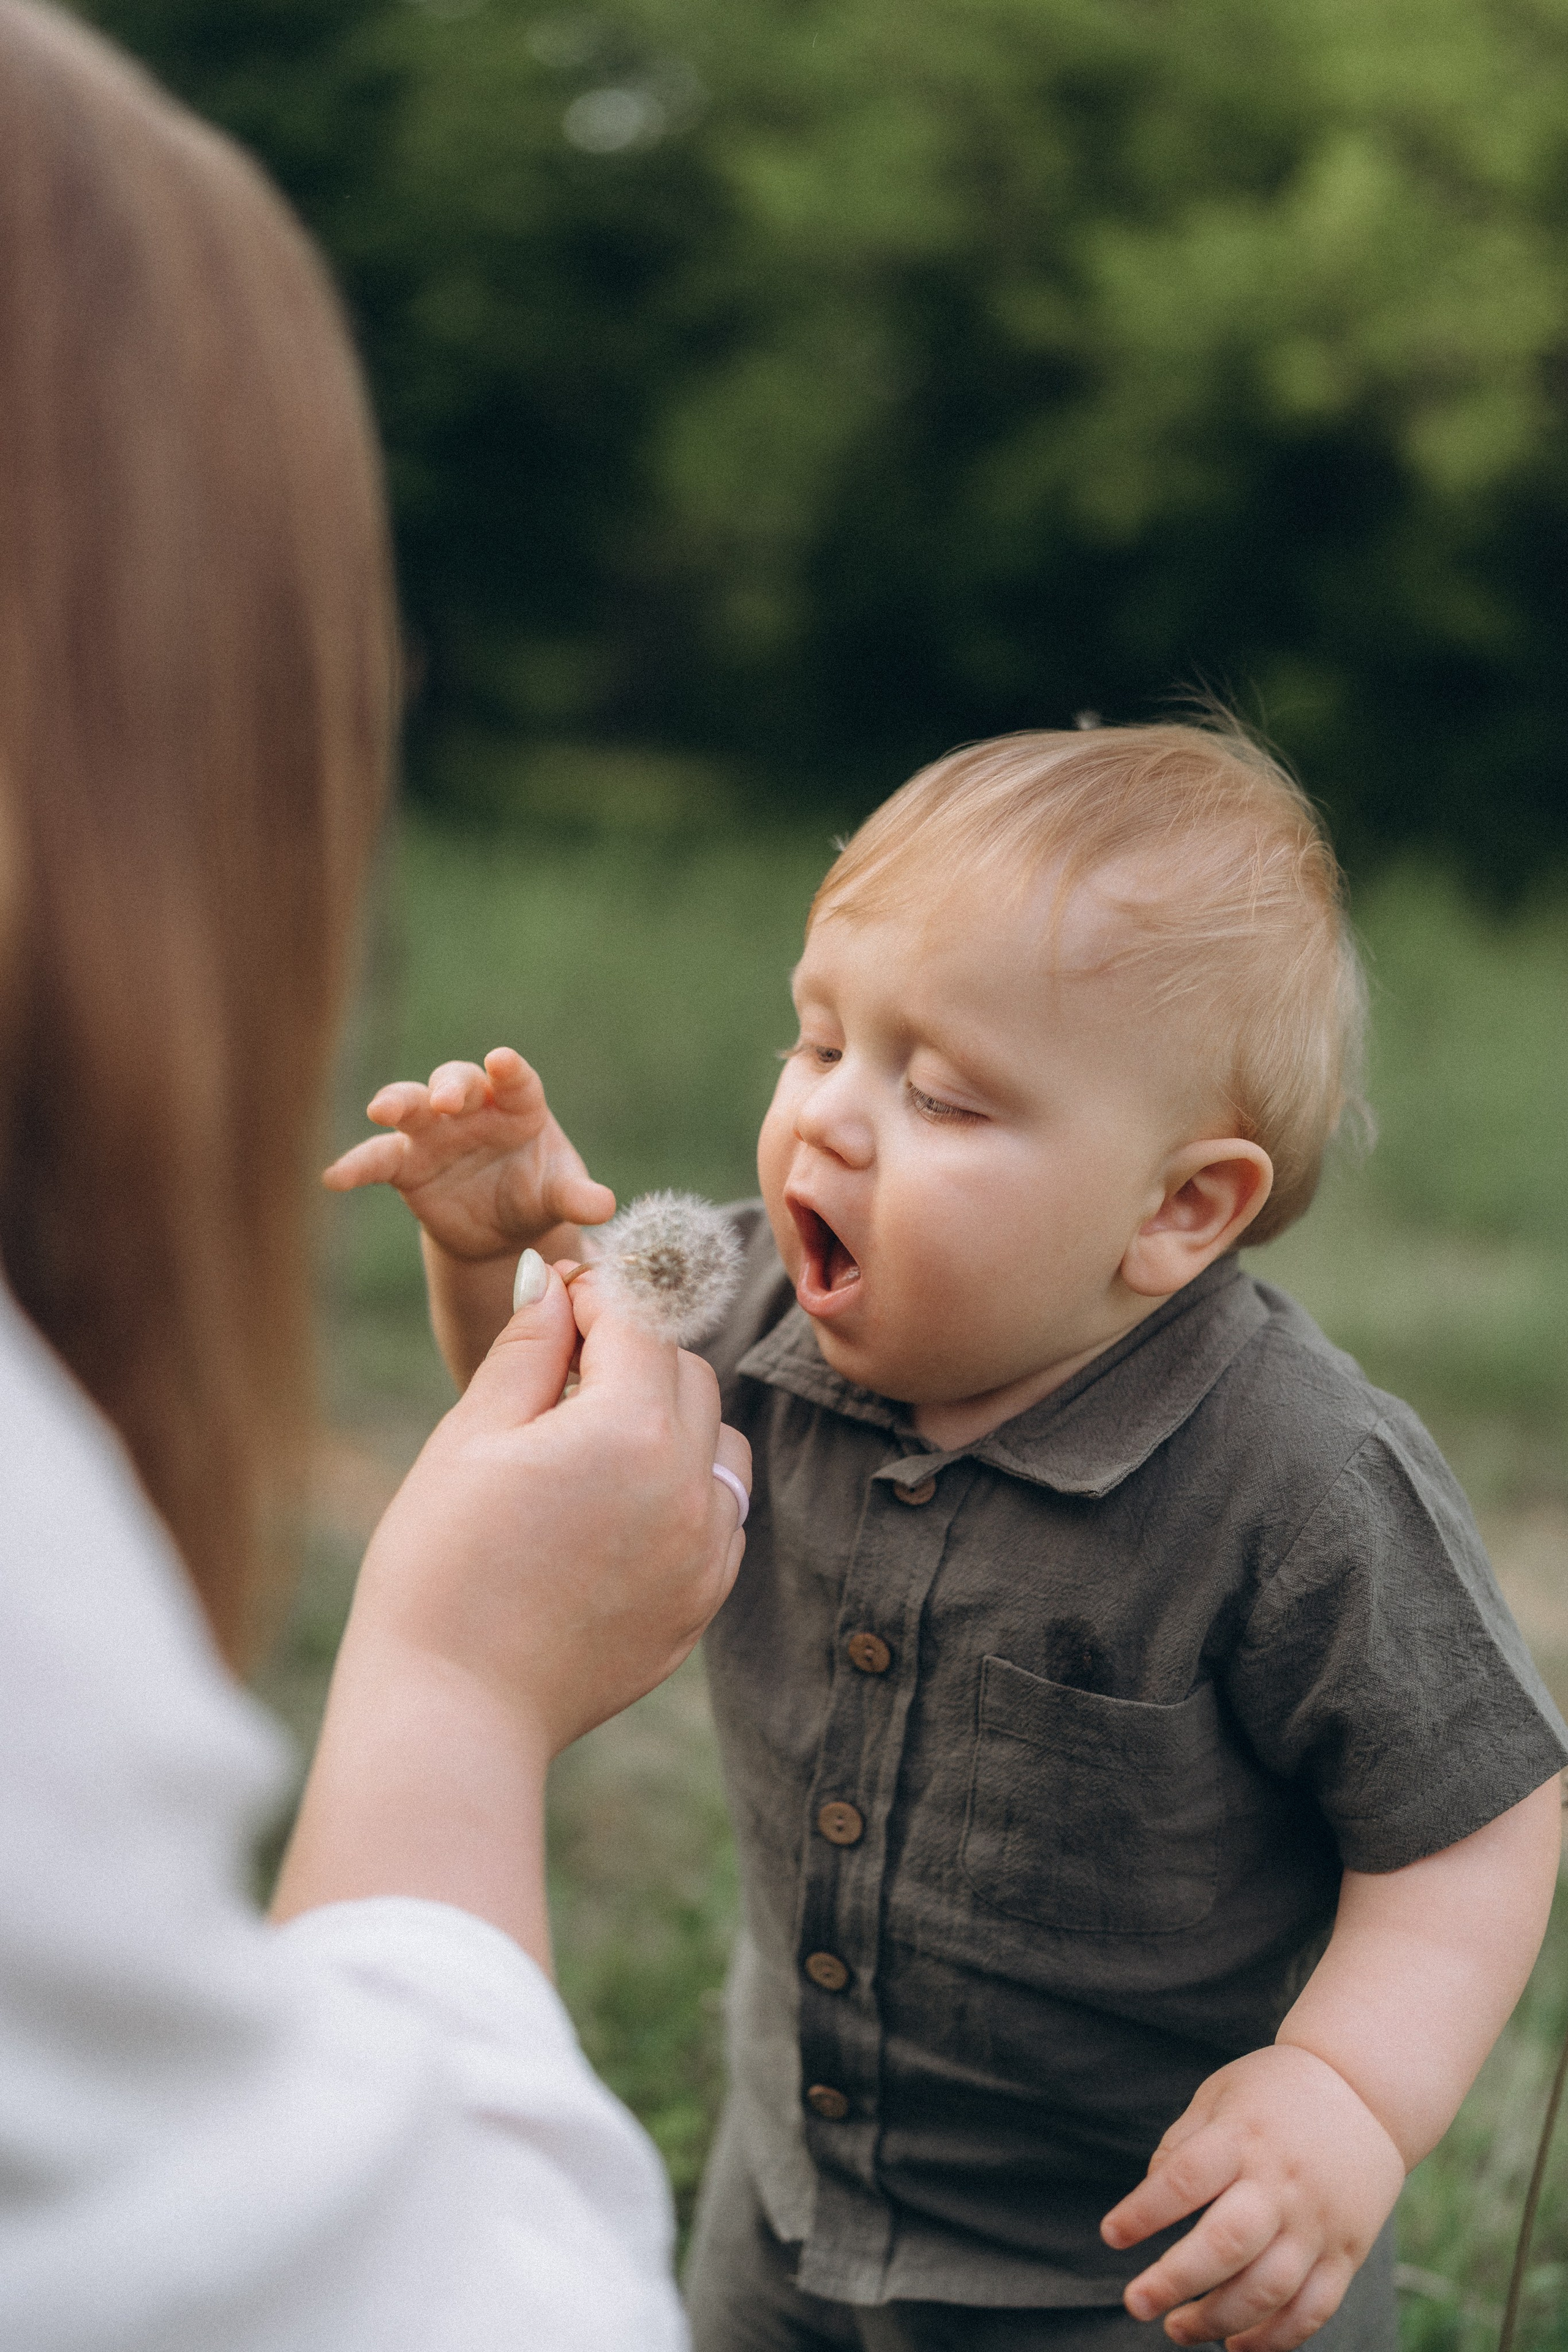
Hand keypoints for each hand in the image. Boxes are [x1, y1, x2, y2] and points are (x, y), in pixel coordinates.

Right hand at [322, 1045, 614, 1262]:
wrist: (503, 1230)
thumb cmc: (537, 1194)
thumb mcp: (560, 1196)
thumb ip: (576, 1197)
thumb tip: (603, 1207)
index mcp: (518, 1104)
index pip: (515, 1079)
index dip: (508, 1070)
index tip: (502, 1061)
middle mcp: (472, 1109)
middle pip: (456, 1082)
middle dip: (450, 1086)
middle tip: (448, 1099)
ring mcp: (434, 1133)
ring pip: (410, 1106)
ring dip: (397, 1103)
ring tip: (382, 1110)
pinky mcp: (406, 1165)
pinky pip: (377, 1159)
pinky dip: (357, 1165)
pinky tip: (335, 1178)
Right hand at [353, 1258, 749, 1751]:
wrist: (453, 1711)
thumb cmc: (440, 1569)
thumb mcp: (469, 1438)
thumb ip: (527, 1350)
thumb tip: (558, 1286)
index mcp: (628, 1429)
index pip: (638, 1319)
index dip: (596, 1293)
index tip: (559, 1295)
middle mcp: (688, 1485)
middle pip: (687, 1373)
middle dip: (632, 1353)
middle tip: (561, 1368)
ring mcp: (706, 1550)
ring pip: (718, 1440)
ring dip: (669, 1419)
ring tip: (591, 1440)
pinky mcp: (702, 1601)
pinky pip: (720, 1512)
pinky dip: (683, 1489)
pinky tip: (615, 1506)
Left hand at [1100, 2044, 1403, 2350]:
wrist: (1366, 2090)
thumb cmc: (1275, 2092)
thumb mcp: (1221, 2095)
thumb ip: (1182, 2146)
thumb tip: (1148, 2202)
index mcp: (1243, 2136)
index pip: (1185, 2179)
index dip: (1143, 2212)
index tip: (1111, 2235)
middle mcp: (1282, 2182)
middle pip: (1226, 2244)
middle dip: (1175, 2281)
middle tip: (1136, 2303)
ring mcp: (1318, 2222)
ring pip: (1268, 2289)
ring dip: (1218, 2320)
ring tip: (1177, 2329)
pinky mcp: (1347, 2252)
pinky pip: (1312, 2309)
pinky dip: (1275, 2339)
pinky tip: (1236, 2344)